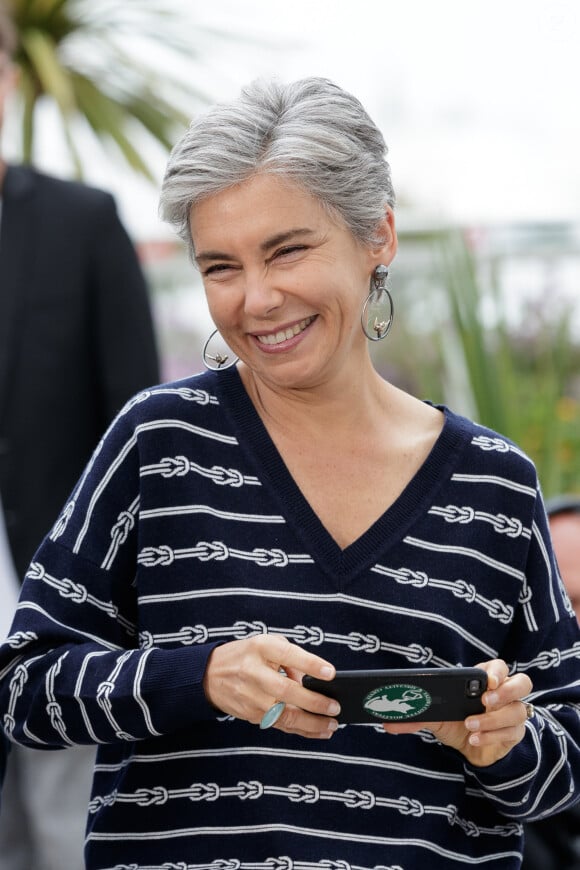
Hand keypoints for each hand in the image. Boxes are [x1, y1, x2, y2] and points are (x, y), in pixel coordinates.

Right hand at [203, 634, 339, 737]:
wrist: (208, 675)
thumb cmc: (246, 656)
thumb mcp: (266, 644)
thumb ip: (290, 658)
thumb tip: (310, 681)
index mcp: (260, 648)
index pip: (288, 655)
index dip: (310, 664)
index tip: (330, 673)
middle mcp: (254, 672)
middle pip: (287, 691)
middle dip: (314, 702)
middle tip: (335, 706)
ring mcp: (251, 697)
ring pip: (285, 715)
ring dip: (311, 724)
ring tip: (332, 724)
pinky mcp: (251, 715)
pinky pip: (280, 725)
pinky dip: (301, 730)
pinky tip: (319, 731)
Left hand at [381, 659, 533, 766]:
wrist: (471, 748)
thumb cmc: (457, 722)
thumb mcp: (436, 716)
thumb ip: (415, 716)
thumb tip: (386, 722)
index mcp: (486, 680)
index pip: (499, 667)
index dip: (496, 672)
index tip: (485, 680)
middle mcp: (504, 694)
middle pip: (522, 682)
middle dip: (506, 691)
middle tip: (486, 699)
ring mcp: (513, 713)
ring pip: (517, 711)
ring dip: (493, 719)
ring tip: (471, 725)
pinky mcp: (515, 733)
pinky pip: (513, 733)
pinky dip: (492, 736)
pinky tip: (475, 739)